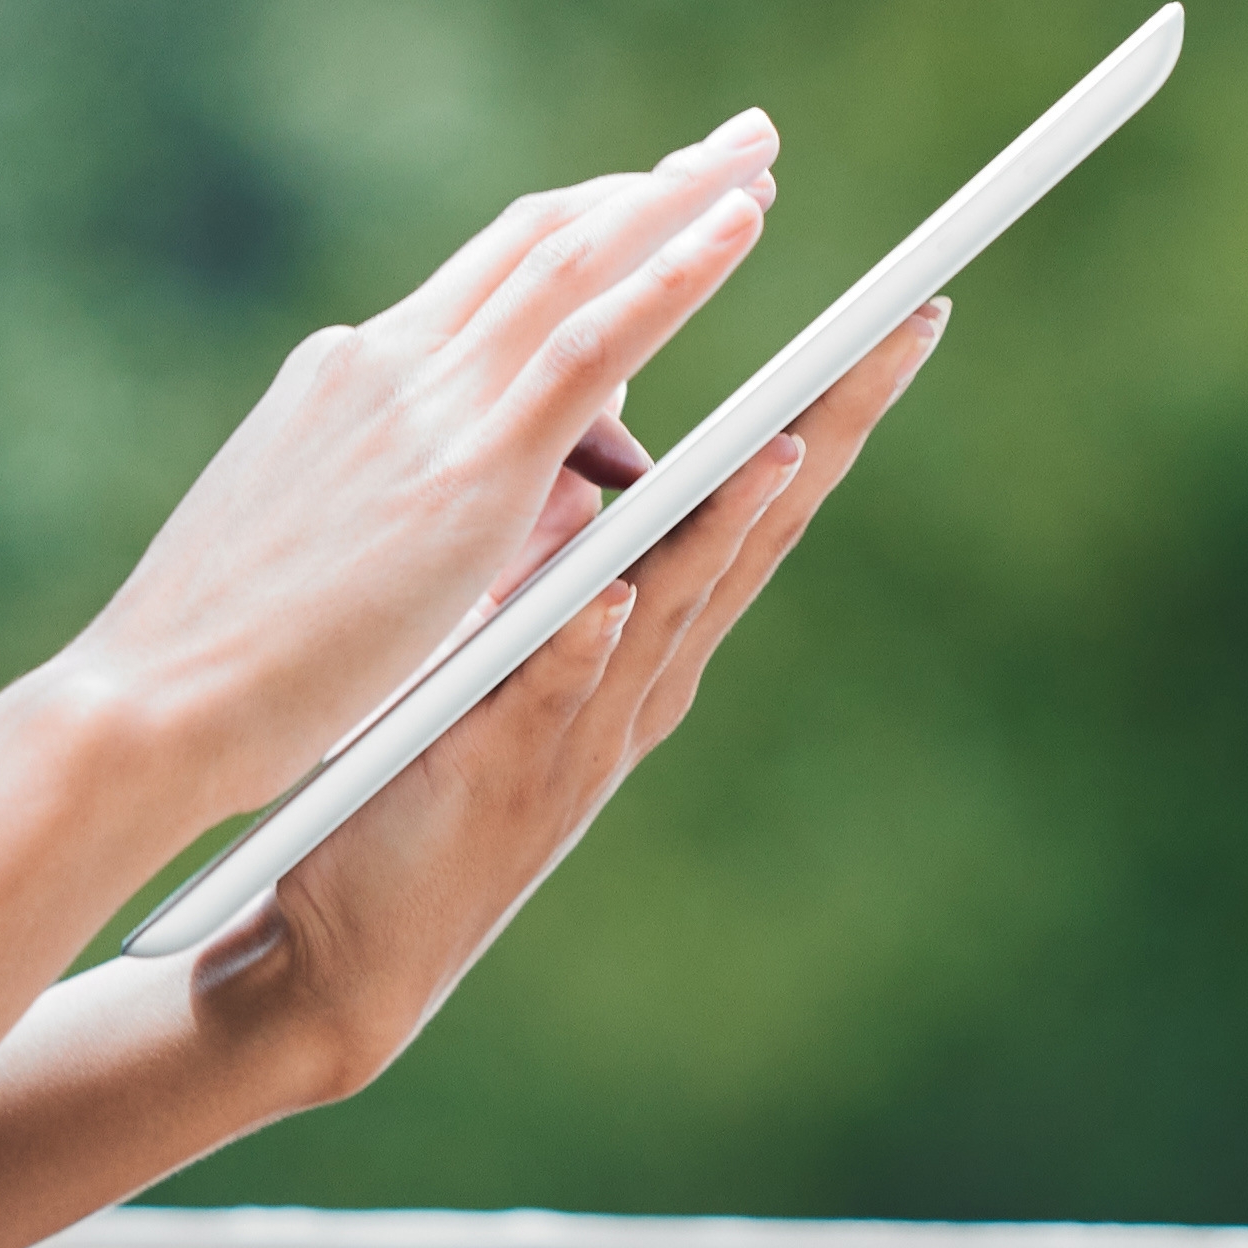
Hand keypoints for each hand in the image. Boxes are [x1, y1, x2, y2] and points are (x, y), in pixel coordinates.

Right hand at [55, 114, 787, 810]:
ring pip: (574, 262)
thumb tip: (531, 484)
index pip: (482, 284)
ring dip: (675, 198)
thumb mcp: (321, 543)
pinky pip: (593, 341)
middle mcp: (383, 363)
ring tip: (756, 157)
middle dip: (642, 187)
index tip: (642, 199)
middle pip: (537, 240)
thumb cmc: (217, 662)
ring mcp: (422, 405)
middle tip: (733, 144)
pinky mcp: (465, 470)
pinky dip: (673, 269)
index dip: (576, 234)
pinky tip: (738, 227)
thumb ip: (418, 497)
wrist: (147, 701)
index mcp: (343, 380)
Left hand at [185, 296, 945, 1086]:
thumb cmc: (423, 770)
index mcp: (652, 628)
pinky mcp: (499, 777)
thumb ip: (569, 552)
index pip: (762, 491)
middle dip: (834, 427)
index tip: (906, 309)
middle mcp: (644, 675)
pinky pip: (547, 698)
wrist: (339, 938)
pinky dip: (581, 647)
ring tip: (780, 445)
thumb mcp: (515, 638)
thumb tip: (610, 449)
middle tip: (908, 331)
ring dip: (726, 528)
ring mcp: (582, 731)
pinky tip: (607, 597)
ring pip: (672, 608)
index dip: (832, 400)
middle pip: (758, 531)